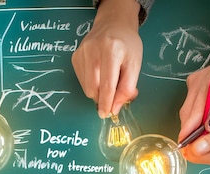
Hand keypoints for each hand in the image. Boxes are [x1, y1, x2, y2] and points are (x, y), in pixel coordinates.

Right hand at [71, 0, 141, 116]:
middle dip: (102, 98)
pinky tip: (98, 73)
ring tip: (107, 79)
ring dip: (97, 91)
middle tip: (112, 95)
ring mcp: (81, 53)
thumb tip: (115, 108)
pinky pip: (81, 80)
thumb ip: (127, 88)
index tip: (106, 114)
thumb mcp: (134, 64)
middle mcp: (93, 51)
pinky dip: (91, 83)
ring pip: (86, 87)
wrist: (113, 23)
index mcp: (112, 51)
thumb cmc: (127, 44)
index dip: (106, 102)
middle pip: (93, 88)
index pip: (107, 84)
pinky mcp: (75, 57)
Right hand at [178, 29, 209, 140]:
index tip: (194, 144)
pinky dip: (189, 117)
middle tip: (189, 149)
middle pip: (190, 112)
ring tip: (190, 142)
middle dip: (188, 131)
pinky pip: (187, 104)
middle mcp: (202, 82)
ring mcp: (194, 81)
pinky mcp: (190, 82)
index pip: (206, 111)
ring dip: (187, 125)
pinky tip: (192, 128)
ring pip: (186, 109)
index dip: (199, 129)